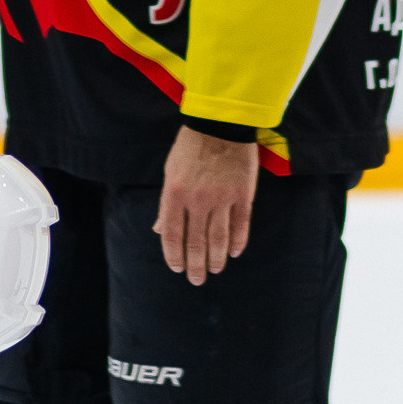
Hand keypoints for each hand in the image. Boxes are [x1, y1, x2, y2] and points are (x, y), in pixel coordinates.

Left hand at [154, 126, 258, 284]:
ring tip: (216, 270)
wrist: (220, 123)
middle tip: (197, 280)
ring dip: (217, 259)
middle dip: (195, 265)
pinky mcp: (243, 195)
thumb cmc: (190, 147)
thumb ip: (167, 204)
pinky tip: (235, 252)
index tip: (177, 268)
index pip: (172, 234)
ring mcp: (222, 199)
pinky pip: (240, 225)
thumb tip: (159, 230)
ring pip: (219, 239)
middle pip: (196, 242)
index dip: (173, 255)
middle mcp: (198, 200)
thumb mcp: (170, 172)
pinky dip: (238, 241)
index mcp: (175, 194)